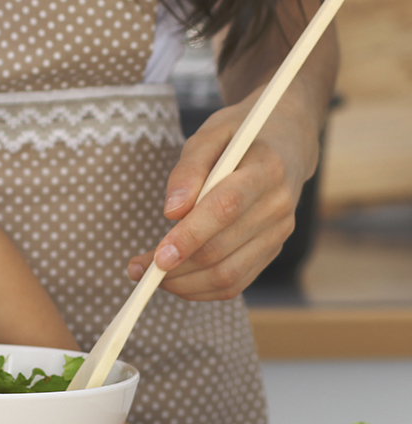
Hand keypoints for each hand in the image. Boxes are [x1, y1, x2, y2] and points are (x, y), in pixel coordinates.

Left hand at [127, 86, 318, 300]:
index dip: (189, 236)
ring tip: (149, 276)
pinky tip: (175, 280)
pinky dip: (200, 289)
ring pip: (228, 275)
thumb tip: (171, 212)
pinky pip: (235, 283)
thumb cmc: (238, 136)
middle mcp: (279, 206)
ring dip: (183, 283)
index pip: (225, 209)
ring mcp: (279, 232)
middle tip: (136, 268)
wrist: (286, 141)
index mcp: (267, 170)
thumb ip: (188, 170)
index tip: (157, 257)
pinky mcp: (272, 249)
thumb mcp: (209, 134)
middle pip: (222, 250)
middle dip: (174, 267)